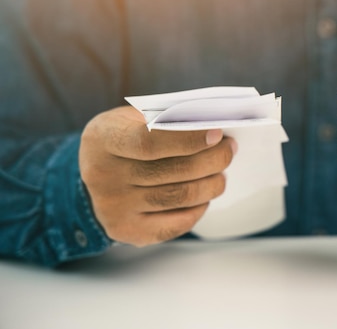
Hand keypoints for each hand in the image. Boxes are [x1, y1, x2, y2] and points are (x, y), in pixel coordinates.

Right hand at [79, 106, 235, 245]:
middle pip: (172, 171)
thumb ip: (168, 119)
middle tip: (230, 149)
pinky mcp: (126, 230)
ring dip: (211, 184)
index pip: (149, 142)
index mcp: (103, 139)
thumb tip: (215, 128)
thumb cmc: (127, 136)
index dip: (188, 139)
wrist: (96, 173)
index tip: (218, 134)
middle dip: (212, 159)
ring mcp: (112, 207)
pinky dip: (198, 208)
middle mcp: (102, 175)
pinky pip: (176, 223)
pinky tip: (205, 195)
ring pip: (179, 197)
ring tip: (222, 172)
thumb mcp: (134, 117)